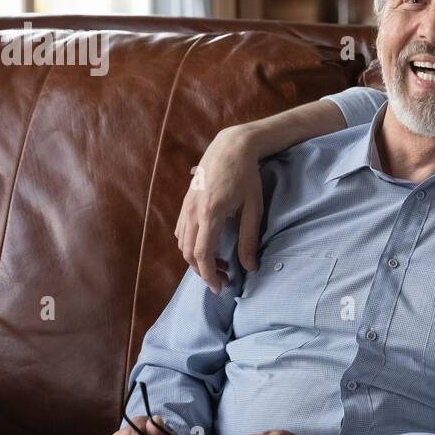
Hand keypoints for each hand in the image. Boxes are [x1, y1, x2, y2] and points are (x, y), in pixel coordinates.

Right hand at [175, 126, 263, 292]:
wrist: (231, 147)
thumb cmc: (247, 176)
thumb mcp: (254, 208)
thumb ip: (249, 239)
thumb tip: (250, 267)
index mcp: (211, 213)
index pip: (202, 254)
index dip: (209, 275)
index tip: (220, 287)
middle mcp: (193, 211)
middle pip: (189, 253)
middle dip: (204, 272)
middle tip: (224, 279)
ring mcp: (186, 206)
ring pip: (182, 244)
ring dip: (198, 260)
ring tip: (221, 264)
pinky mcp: (185, 203)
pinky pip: (181, 232)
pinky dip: (191, 246)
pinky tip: (209, 246)